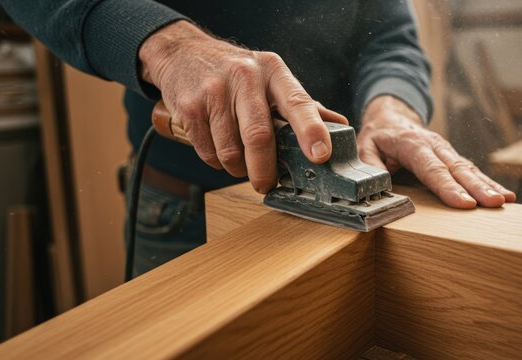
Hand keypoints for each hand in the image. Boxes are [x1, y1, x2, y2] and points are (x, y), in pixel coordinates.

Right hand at [139, 21, 347, 192]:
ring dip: (238, 169)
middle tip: (266, 184)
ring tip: (241, 163)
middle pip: (259, 136)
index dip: (311, 131)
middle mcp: (245, 77)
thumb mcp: (271, 77)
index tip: (321, 155)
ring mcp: (214, 91)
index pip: (298, 103)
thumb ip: (302, 104)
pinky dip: (217, 162)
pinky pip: (208, 153)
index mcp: (273, 71)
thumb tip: (339, 125)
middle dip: (265, 170)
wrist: (183, 53)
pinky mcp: (190, 107)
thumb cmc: (237, 72)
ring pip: (231, 151)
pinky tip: (220, 150)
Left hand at [357, 96, 515, 208]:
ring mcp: (446, 150)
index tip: (465, 203)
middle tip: (494, 203)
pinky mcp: (452, 157)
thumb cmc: (378, 136)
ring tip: (504, 201)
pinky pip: (472, 170)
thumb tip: (378, 187)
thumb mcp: (364, 147)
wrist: (391, 115)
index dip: (449, 187)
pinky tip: (504, 195)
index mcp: (412, 144)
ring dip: (487, 185)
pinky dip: (488, 182)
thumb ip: (370, 166)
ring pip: (469, 168)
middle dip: (477, 187)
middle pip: (457, 169)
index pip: (432, 169)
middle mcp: (434, 145)